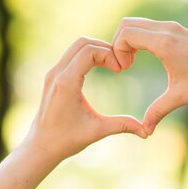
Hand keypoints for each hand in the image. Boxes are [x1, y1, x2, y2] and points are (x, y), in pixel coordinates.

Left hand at [22, 37, 147, 160]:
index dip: (109, 55)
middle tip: (119, 65)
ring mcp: (52, 73)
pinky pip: (71, 55)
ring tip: (112, 66)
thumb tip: (147, 131)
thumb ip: (122, 125)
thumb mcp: (97, 131)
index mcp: (66, 83)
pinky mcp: (53, 76)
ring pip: (76, 46)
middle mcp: (57, 73)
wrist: (40, 146)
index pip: (90, 51)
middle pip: (83, 42)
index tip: (121, 70)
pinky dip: (87, 56)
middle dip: (104, 48)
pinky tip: (100, 69)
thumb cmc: (66, 140)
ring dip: (96, 51)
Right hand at [112, 18, 187, 133]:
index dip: (117, 50)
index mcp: (165, 43)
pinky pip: (148, 26)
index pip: (126, 34)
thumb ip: (158, 111)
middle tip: (124, 66)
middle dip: (118, 43)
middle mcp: (167, 29)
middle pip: (127, 24)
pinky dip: (139, 37)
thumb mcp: (180, 97)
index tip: (124, 69)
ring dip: (128, 40)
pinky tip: (144, 57)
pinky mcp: (176, 28)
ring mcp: (172, 26)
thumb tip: (145, 131)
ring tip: (132, 62)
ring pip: (136, 22)